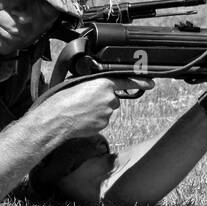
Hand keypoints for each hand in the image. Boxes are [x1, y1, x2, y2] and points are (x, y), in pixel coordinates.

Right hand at [34, 75, 154, 138]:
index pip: (126, 81)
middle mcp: (109, 98)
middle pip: (113, 98)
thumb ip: (93, 84)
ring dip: (97, 111)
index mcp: (103, 83)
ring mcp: (107, 113)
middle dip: (103, 100)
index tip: (150, 84)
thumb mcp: (78, 84)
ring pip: (107, 110)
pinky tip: (83, 119)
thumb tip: (97, 89)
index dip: (140, 82)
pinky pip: (102, 120)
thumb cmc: (62, 100)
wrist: (56, 118)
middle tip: (86, 102)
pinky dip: (94, 120)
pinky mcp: (104, 124)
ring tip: (81, 111)